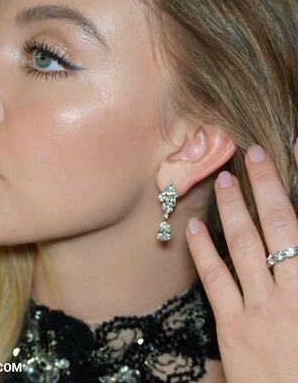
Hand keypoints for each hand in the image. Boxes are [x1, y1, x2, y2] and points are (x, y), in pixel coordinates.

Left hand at [185, 140, 297, 382]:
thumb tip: (289, 247)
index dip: (297, 185)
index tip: (291, 153)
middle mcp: (297, 291)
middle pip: (281, 225)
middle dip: (266, 186)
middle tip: (252, 154)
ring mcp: (264, 309)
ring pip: (245, 245)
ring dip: (234, 209)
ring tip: (223, 180)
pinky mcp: (235, 329)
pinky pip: (216, 281)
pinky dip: (203, 251)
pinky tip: (193, 228)